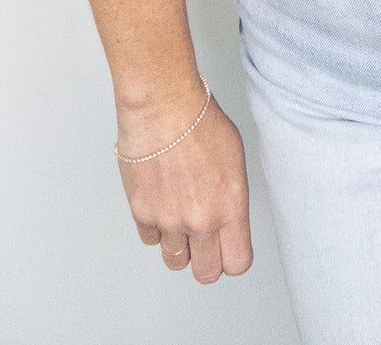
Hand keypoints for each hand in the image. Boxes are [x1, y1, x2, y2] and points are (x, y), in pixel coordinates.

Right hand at [116, 82, 253, 284]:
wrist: (163, 106)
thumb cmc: (200, 120)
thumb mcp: (235, 158)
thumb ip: (231, 197)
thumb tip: (227, 216)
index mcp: (231, 206)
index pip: (237, 262)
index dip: (233, 258)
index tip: (229, 249)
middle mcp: (201, 221)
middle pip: (206, 273)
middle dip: (206, 260)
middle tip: (204, 241)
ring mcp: (169, 221)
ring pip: (175, 261)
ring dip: (179, 245)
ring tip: (179, 216)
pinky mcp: (142, 214)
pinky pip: (151, 239)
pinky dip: (155, 227)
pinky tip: (160, 202)